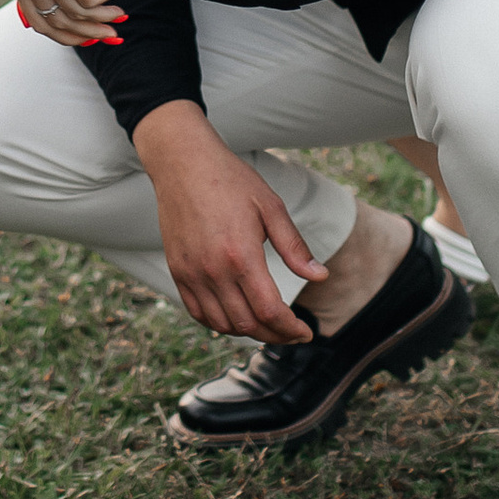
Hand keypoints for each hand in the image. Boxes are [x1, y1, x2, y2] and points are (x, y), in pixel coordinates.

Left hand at [3, 0, 126, 44]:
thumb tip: (67, 21)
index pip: (38, 21)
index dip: (66, 35)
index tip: (88, 37)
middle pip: (58, 24)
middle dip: (87, 33)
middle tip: (111, 33)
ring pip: (78, 14)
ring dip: (103, 16)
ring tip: (118, 9)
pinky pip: (92, 1)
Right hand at [136, 102, 324, 338]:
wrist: (183, 163)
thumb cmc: (230, 180)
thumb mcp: (271, 207)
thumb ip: (295, 247)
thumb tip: (320, 276)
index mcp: (241, 255)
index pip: (269, 311)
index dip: (290, 329)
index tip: (305, 332)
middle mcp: (213, 270)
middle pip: (247, 324)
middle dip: (275, 335)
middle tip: (292, 332)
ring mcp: (191, 273)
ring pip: (222, 324)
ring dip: (248, 332)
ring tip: (268, 325)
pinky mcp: (178, 271)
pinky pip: (198, 312)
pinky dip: (219, 323)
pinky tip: (237, 317)